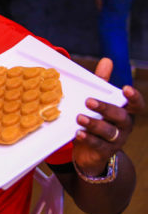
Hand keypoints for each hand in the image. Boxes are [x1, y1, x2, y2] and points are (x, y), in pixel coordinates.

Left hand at [72, 58, 144, 175]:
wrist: (89, 152)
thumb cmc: (96, 120)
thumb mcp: (98, 101)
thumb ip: (102, 83)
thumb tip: (107, 60)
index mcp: (124, 112)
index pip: (136, 105)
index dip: (134, 98)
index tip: (126, 89)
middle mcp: (123, 126)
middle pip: (120, 116)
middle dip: (105, 108)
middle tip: (89, 101)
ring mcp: (115, 140)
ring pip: (108, 131)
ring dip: (94, 123)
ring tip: (79, 117)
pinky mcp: (104, 151)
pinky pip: (98, 145)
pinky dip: (87, 138)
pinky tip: (78, 133)